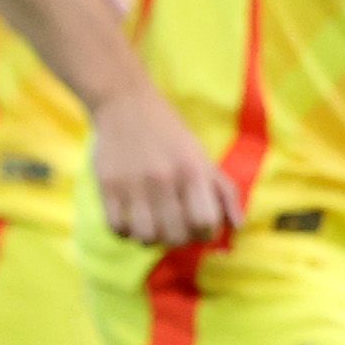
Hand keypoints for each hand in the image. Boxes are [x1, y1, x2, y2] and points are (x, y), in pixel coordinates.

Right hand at [91, 85, 240, 250]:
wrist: (125, 104)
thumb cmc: (171, 136)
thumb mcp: (203, 158)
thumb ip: (224, 192)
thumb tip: (237, 228)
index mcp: (192, 171)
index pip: (205, 222)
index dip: (205, 233)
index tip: (199, 227)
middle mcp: (163, 178)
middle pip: (176, 235)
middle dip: (179, 240)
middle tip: (175, 229)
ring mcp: (133, 183)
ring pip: (146, 236)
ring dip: (151, 239)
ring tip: (153, 227)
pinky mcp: (107, 185)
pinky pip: (116, 227)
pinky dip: (125, 232)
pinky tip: (131, 221)